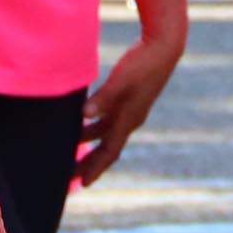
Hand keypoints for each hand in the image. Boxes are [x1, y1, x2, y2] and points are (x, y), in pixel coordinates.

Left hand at [78, 28, 184, 183]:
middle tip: (69, 175)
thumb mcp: (120, 81)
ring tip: (69, 150)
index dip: (95, 168)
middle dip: (88, 162)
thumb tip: (84, 115)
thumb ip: (103, 98)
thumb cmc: (142, 63)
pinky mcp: (129, 98)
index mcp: (129, 120)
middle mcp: (130, 119)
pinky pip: (108, 119)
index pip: (109, 152)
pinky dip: (94, 126)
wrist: (164, 47)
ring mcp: (131, 109)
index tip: (82, 184)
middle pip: (106, 147)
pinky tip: (81, 121)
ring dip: (88, 143)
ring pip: (105, 133)